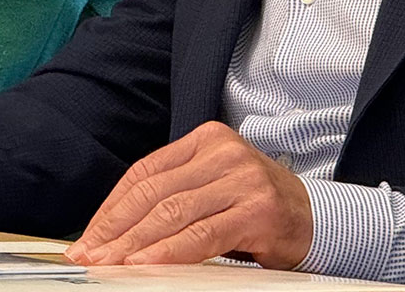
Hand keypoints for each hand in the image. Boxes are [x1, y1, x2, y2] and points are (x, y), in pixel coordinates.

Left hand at [66, 122, 312, 267]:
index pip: (144, 174)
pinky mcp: (256, 210)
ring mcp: (241, 179)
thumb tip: (114, 231)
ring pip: (172, 213)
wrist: (316, 219)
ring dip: (134, 244)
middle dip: (115, 230)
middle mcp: (222, 152)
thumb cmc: (256, 207)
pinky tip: (145, 264)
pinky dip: (169, 252)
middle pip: (153, 193)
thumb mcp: (213, 189)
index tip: (88, 238)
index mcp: (205, 140)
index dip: (111, 209)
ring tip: (109, 264)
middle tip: (88, 256)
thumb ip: (173, 197)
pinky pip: (201, 234)